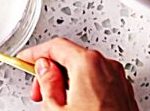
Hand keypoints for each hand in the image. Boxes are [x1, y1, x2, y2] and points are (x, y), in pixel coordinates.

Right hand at [18, 38, 138, 110]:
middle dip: (52, 71)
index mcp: (89, 63)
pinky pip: (99, 80)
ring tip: (56, 103)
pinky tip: (75, 106)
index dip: (37, 53)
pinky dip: (84, 87)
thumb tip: (45, 69)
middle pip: (73, 56)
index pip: (57, 46)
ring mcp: (118, 78)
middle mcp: (107, 65)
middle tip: (38, 90)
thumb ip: (48, 84)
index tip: (25, 59)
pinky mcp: (124, 91)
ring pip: (86, 69)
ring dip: (68, 81)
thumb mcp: (57, 110)